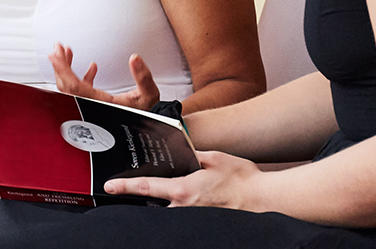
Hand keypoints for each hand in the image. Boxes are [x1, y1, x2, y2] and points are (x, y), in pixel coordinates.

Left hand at [48, 43, 159, 110]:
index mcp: (100, 103)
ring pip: (72, 87)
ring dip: (68, 69)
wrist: (147, 132)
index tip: (55, 56)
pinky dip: (84, 77)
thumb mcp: (149, 95)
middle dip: (60, 66)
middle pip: (67, 86)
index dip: (62, 70)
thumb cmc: (147, 118)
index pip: (74, 86)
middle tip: (57, 50)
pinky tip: (92, 66)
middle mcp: (91, 105)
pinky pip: (83, 90)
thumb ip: (143, 77)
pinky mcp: (96, 104)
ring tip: (66, 53)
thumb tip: (135, 59)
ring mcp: (91, 105)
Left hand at [104, 150, 260, 208]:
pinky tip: (184, 205)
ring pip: (167, 213)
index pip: (145, 188)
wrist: (266, 200)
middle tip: (132, 191)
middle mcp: (183, 208)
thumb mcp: (216, 158)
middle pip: (153, 205)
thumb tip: (184, 151)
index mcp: (183, 190)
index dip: (124, 186)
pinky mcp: (203, 225)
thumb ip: (195, 155)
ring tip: (162, 196)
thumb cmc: (244, 180)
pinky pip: (182, 219)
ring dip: (162, 205)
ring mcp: (193, 220)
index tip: (109, 185)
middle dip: (143, 199)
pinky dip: (178, 212)